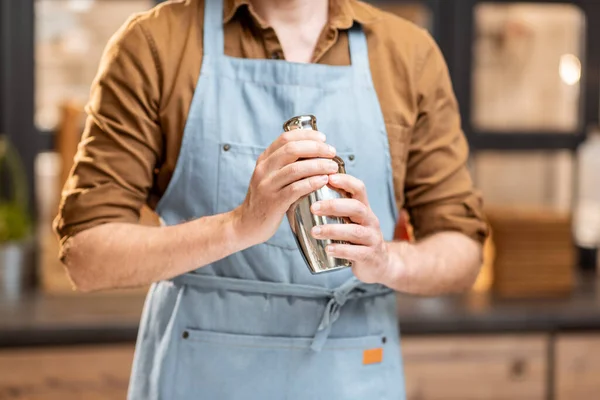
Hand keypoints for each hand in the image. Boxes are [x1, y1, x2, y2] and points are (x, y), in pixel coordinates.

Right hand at [235, 130, 338, 245]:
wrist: (247, 224)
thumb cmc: (265, 200)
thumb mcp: (270, 177)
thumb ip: (285, 164)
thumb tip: (314, 151)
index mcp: (264, 160)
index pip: (286, 138)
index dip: (307, 135)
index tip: (323, 138)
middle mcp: (264, 170)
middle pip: (292, 150)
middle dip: (316, 148)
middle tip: (332, 153)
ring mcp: (267, 186)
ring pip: (295, 169)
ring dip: (318, 165)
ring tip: (332, 167)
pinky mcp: (273, 203)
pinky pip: (295, 189)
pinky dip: (312, 183)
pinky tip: (323, 181)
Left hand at [309, 174, 391, 283]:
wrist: (378, 263)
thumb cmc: (357, 239)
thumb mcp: (351, 221)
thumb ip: (335, 209)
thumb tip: (304, 195)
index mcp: (364, 209)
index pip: (359, 189)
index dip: (345, 181)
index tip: (328, 177)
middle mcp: (370, 221)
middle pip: (357, 208)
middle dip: (334, 206)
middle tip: (314, 208)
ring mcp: (372, 239)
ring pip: (355, 231)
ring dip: (333, 230)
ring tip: (314, 231)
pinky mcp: (370, 256)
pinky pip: (357, 252)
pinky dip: (341, 250)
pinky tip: (328, 249)